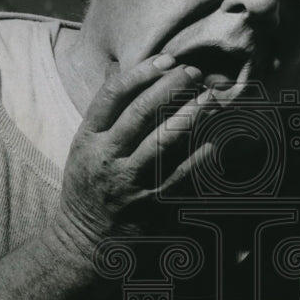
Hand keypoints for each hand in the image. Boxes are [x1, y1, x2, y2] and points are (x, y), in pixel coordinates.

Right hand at [51, 53, 214, 257]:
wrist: (84, 241)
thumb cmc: (88, 185)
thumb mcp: (83, 145)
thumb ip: (104, 109)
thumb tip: (118, 65)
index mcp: (88, 138)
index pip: (113, 95)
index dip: (141, 73)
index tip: (167, 59)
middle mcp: (107, 157)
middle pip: (140, 113)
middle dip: (171, 87)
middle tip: (194, 72)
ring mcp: (129, 182)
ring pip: (162, 141)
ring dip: (190, 116)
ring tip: (210, 97)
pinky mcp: (150, 205)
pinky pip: (179, 177)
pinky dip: (199, 158)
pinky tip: (216, 141)